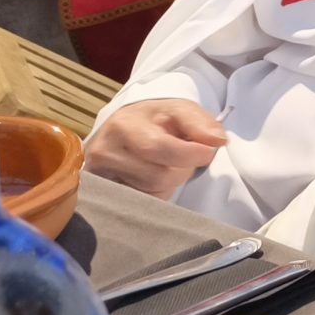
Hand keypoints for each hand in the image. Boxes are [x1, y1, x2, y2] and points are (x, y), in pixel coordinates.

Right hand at [86, 99, 226, 199]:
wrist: (125, 127)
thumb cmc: (156, 120)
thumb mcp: (180, 110)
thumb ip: (201, 123)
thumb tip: (218, 141)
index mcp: (124, 125)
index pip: (159, 148)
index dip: (191, 154)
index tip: (208, 152)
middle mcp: (103, 151)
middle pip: (159, 176)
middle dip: (181, 169)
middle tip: (180, 157)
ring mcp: (97, 175)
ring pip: (152, 192)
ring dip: (169, 183)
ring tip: (161, 165)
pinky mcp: (100, 193)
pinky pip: (141, 204)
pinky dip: (154, 194)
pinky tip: (148, 177)